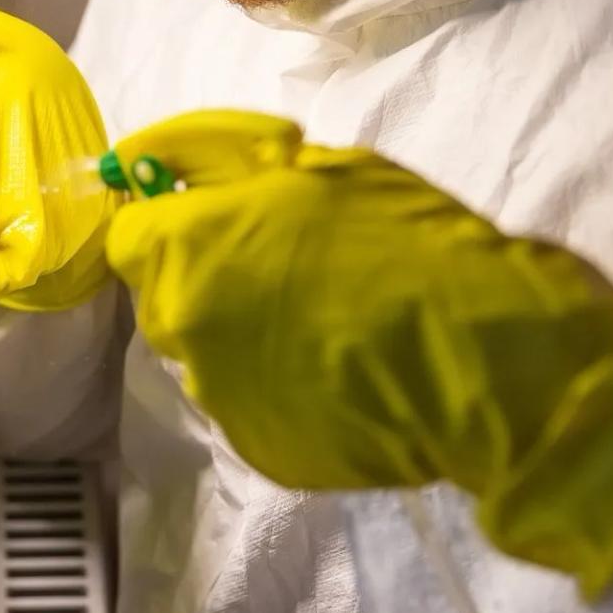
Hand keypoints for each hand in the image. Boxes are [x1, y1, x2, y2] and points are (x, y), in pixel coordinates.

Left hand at [105, 110, 612, 597]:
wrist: (483, 361)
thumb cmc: (407, 244)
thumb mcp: (321, 169)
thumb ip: (229, 166)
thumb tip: (169, 163)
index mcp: (188, 250)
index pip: (129, 234)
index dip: (168, 220)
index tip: (210, 215)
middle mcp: (182, 327)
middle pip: (166, 294)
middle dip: (210, 276)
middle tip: (288, 265)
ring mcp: (218, 396)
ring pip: (208, 352)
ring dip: (244, 333)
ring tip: (325, 321)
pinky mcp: (258, 449)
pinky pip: (251, 402)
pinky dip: (280, 387)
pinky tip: (340, 371)